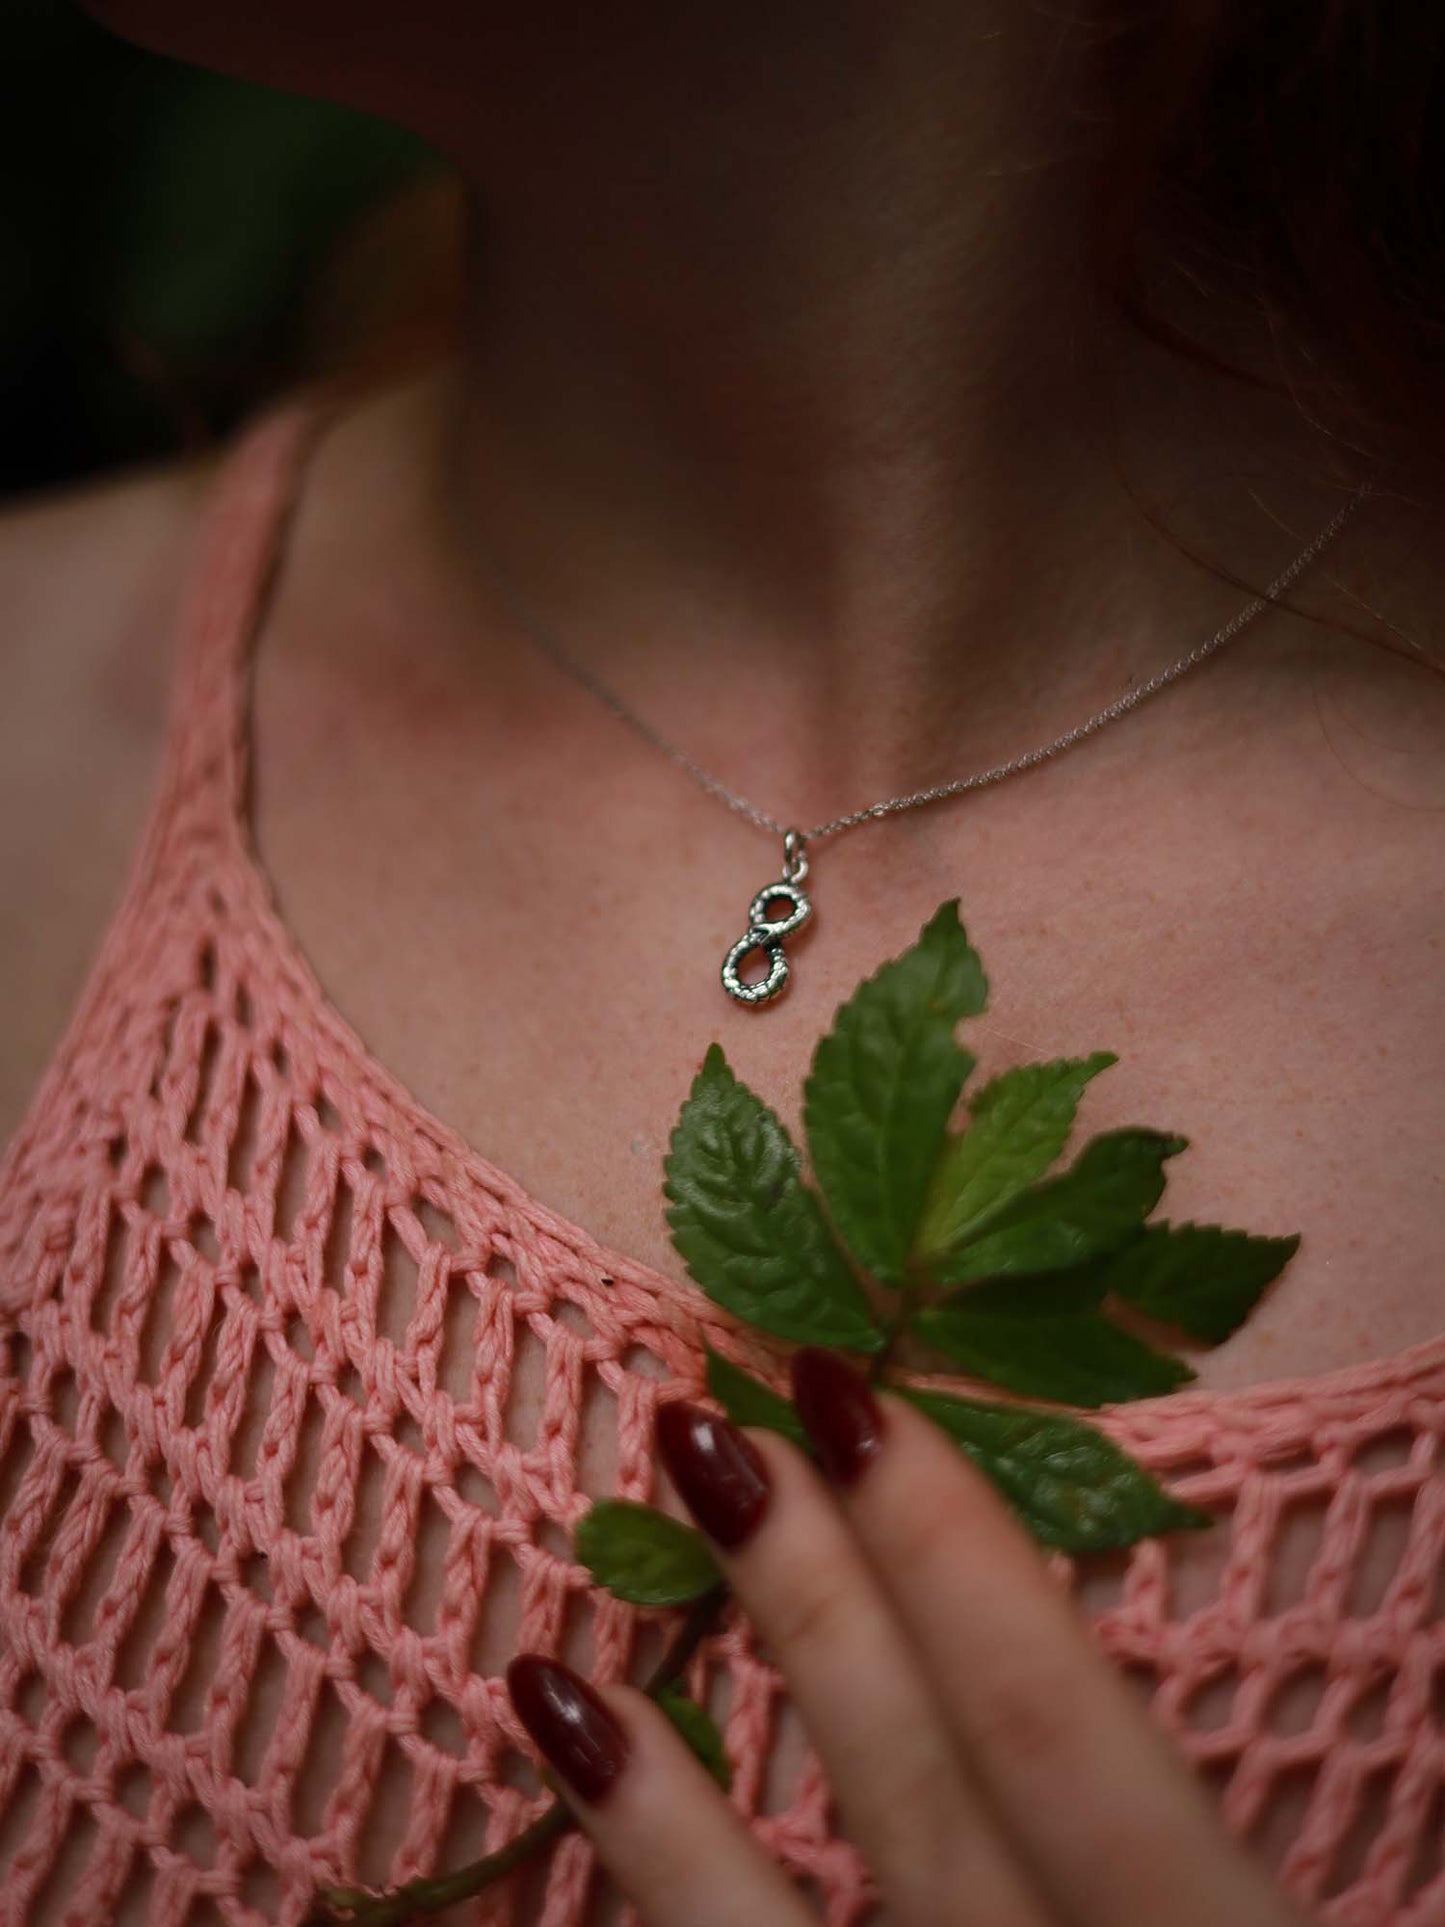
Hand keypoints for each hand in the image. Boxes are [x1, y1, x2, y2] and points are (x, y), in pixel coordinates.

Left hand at [507, 1349, 1302, 1926]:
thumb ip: (1210, 1852)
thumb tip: (1255, 1684)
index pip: (1066, 1747)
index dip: (953, 1560)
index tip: (840, 1392)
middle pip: (920, 1811)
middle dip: (806, 1610)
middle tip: (689, 1428)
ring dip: (659, 1836)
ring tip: (543, 1681)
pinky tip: (586, 1853)